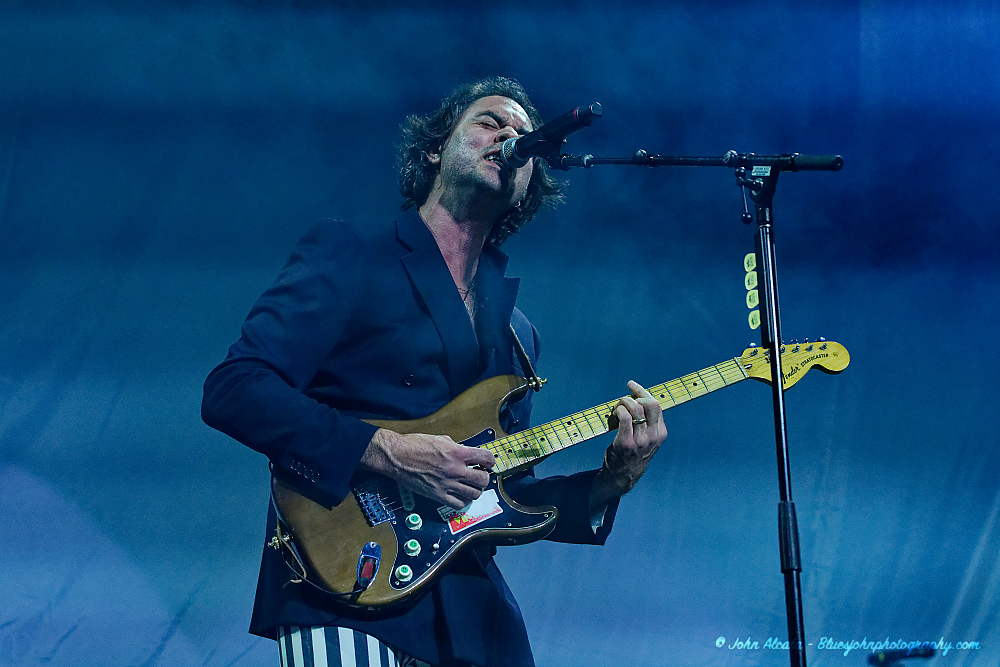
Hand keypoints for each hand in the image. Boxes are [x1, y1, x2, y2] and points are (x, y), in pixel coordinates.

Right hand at [360, 428, 495, 508]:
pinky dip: (463, 501)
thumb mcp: (441, 439)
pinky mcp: (437, 495)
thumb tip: (468, 454)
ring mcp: (447, 484)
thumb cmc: (415, 445)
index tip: (488, 463)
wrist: (397, 456)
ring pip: (474, 494)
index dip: (490, 461)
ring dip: (475, 490)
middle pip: (483, 479)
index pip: (486, 458)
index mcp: (457, 452)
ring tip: (470, 486)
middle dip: (484, 477)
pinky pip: (458, 504)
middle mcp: (455, 469)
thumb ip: (457, 447)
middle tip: (480, 475)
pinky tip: (460, 495)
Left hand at [591, 380, 666, 506]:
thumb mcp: (648, 439)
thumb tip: (636, 398)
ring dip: (623, 402)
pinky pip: (624, 417)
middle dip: (635, 395)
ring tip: (617, 407)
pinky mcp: (626, 442)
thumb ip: (647, 423)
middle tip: (624, 398)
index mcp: (661, 433)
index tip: (631, 384)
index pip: (656, 405)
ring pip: (635, 409)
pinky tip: (614, 413)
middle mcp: (653, 436)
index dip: (643, 392)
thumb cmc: (633, 453)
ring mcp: (640, 440)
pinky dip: (619, 410)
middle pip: (649, 404)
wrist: (622, 476)